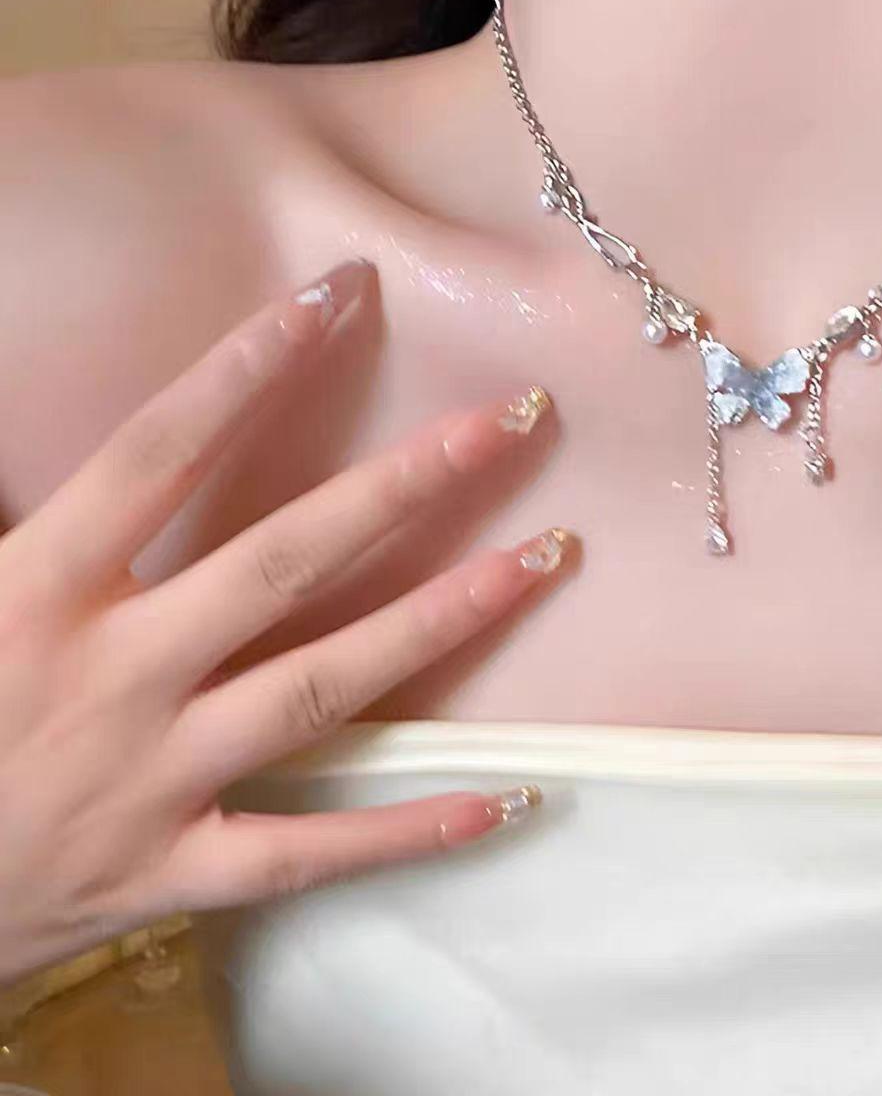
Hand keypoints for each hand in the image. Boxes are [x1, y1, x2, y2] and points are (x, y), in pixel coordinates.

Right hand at [0, 259, 565, 984]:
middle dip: (403, 483)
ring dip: (443, 619)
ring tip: (543, 558)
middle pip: (282, 559)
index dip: (246, 367)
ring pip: (322, 688)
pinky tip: (504, 802)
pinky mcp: (172, 871)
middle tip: (511, 418)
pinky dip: (407, 832)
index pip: (157, 451)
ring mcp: (150, 780)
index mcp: (33, 590)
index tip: (336, 298)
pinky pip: (307, 852)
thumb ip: (34, 508)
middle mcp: (108, 675)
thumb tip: (99, 438)